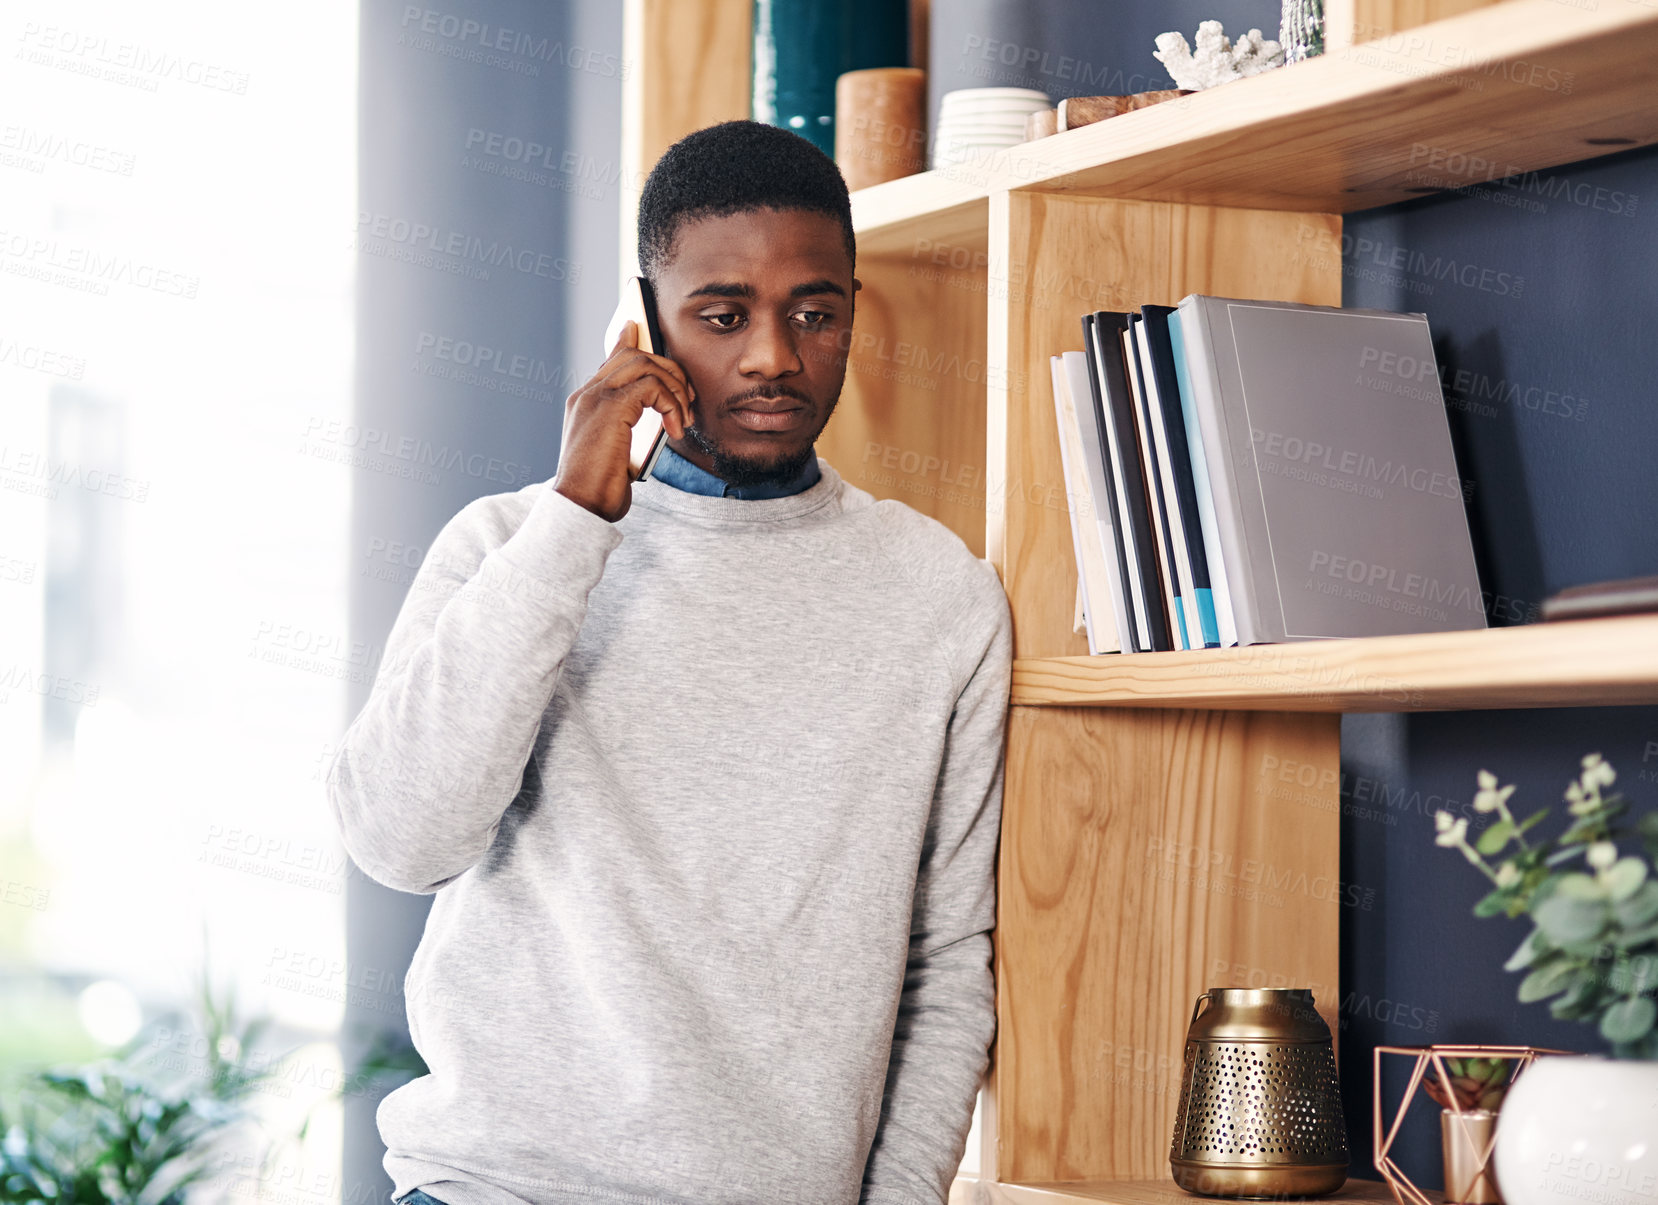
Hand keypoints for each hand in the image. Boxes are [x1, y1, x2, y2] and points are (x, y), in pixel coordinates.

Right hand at [551, 320, 695, 522]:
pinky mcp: (612, 407)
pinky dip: (672, 405)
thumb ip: (627, 430)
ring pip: (645, 364)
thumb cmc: (597, 490)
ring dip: (675, 388)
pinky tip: (676, 429)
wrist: (580, 507)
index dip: (627, 343)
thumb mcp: (616, 454)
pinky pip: (653, 387)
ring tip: (684, 418)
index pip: (610, 361)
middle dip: (669, 370)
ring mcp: (596, 398)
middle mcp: (587, 395)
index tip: (638, 330)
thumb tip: (657, 425)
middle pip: (633, 355)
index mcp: (584, 403)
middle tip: (687, 400)